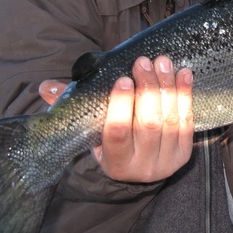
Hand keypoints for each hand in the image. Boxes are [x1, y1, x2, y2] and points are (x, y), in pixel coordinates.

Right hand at [39, 56, 193, 182]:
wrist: (138, 171)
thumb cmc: (111, 142)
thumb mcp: (90, 131)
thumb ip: (70, 107)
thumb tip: (44, 87)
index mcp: (115, 162)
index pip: (117, 133)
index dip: (121, 105)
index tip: (122, 79)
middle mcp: (142, 166)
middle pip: (147, 124)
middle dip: (146, 89)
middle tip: (142, 62)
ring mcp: (166, 162)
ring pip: (169, 121)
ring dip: (167, 87)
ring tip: (161, 62)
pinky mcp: (183, 155)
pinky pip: (188, 122)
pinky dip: (186, 95)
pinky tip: (184, 74)